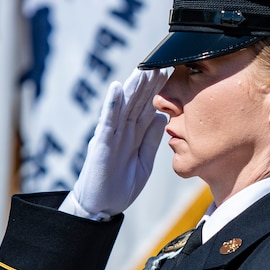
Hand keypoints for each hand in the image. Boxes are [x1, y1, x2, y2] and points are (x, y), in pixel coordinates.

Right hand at [60, 67, 171, 218]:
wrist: (101, 207)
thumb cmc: (120, 186)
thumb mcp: (144, 163)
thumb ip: (150, 141)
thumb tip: (160, 117)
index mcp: (133, 136)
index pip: (146, 108)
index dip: (157, 91)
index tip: (169, 72)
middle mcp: (121, 131)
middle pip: (136, 102)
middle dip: (148, 83)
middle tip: (160, 62)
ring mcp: (110, 136)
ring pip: (123, 106)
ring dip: (132, 88)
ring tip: (142, 69)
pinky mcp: (101, 144)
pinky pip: (107, 121)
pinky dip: (112, 104)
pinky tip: (117, 88)